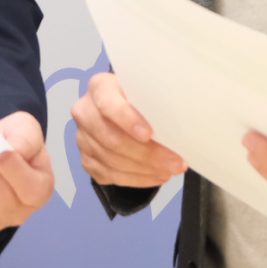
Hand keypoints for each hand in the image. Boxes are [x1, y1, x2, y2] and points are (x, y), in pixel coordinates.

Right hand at [72, 71, 184, 187]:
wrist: (120, 108)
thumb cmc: (137, 98)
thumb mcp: (144, 90)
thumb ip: (154, 100)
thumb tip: (183, 120)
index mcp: (99, 87)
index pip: (108, 104)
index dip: (128, 120)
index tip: (150, 134)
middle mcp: (85, 112)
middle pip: (112, 139)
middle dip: (147, 154)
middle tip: (174, 162)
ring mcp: (83, 138)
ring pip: (112, 161)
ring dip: (145, 170)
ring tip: (170, 170)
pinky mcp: (87, 159)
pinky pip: (110, 175)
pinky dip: (136, 179)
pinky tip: (155, 175)